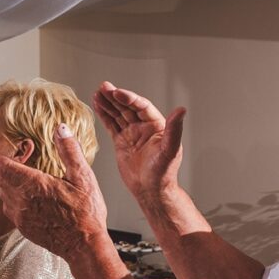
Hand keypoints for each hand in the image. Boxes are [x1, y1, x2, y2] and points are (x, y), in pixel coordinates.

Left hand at [0, 124, 109, 263]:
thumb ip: (69, 151)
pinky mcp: (23, 227)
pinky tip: (30, 195)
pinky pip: (10, 207)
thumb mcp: (83, 177)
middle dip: (4, 164)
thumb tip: (60, 129)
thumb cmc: (86, 214)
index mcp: (32, 184)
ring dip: (8, 180)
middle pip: (0, 176)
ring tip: (25, 174)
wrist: (84, 246)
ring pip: (3, 192)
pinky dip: (13, 196)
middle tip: (18, 156)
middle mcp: (20, 200)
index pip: (0, 164)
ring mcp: (20, 215)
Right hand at [92, 81, 185, 203]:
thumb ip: (174, 130)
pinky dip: (104, 115)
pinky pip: (111, 125)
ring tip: (98, 93)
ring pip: (118, 114)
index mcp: (157, 125)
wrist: (150, 191)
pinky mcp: (121, 141)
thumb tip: (181, 110)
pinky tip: (97, 105)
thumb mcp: (169, 150)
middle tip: (104, 87)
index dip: (129, 98)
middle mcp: (144, 127)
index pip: (141, 106)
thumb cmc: (163, 173)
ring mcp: (132, 133)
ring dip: (108, 103)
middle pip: (128, 107)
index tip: (118, 93)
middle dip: (115, 97)